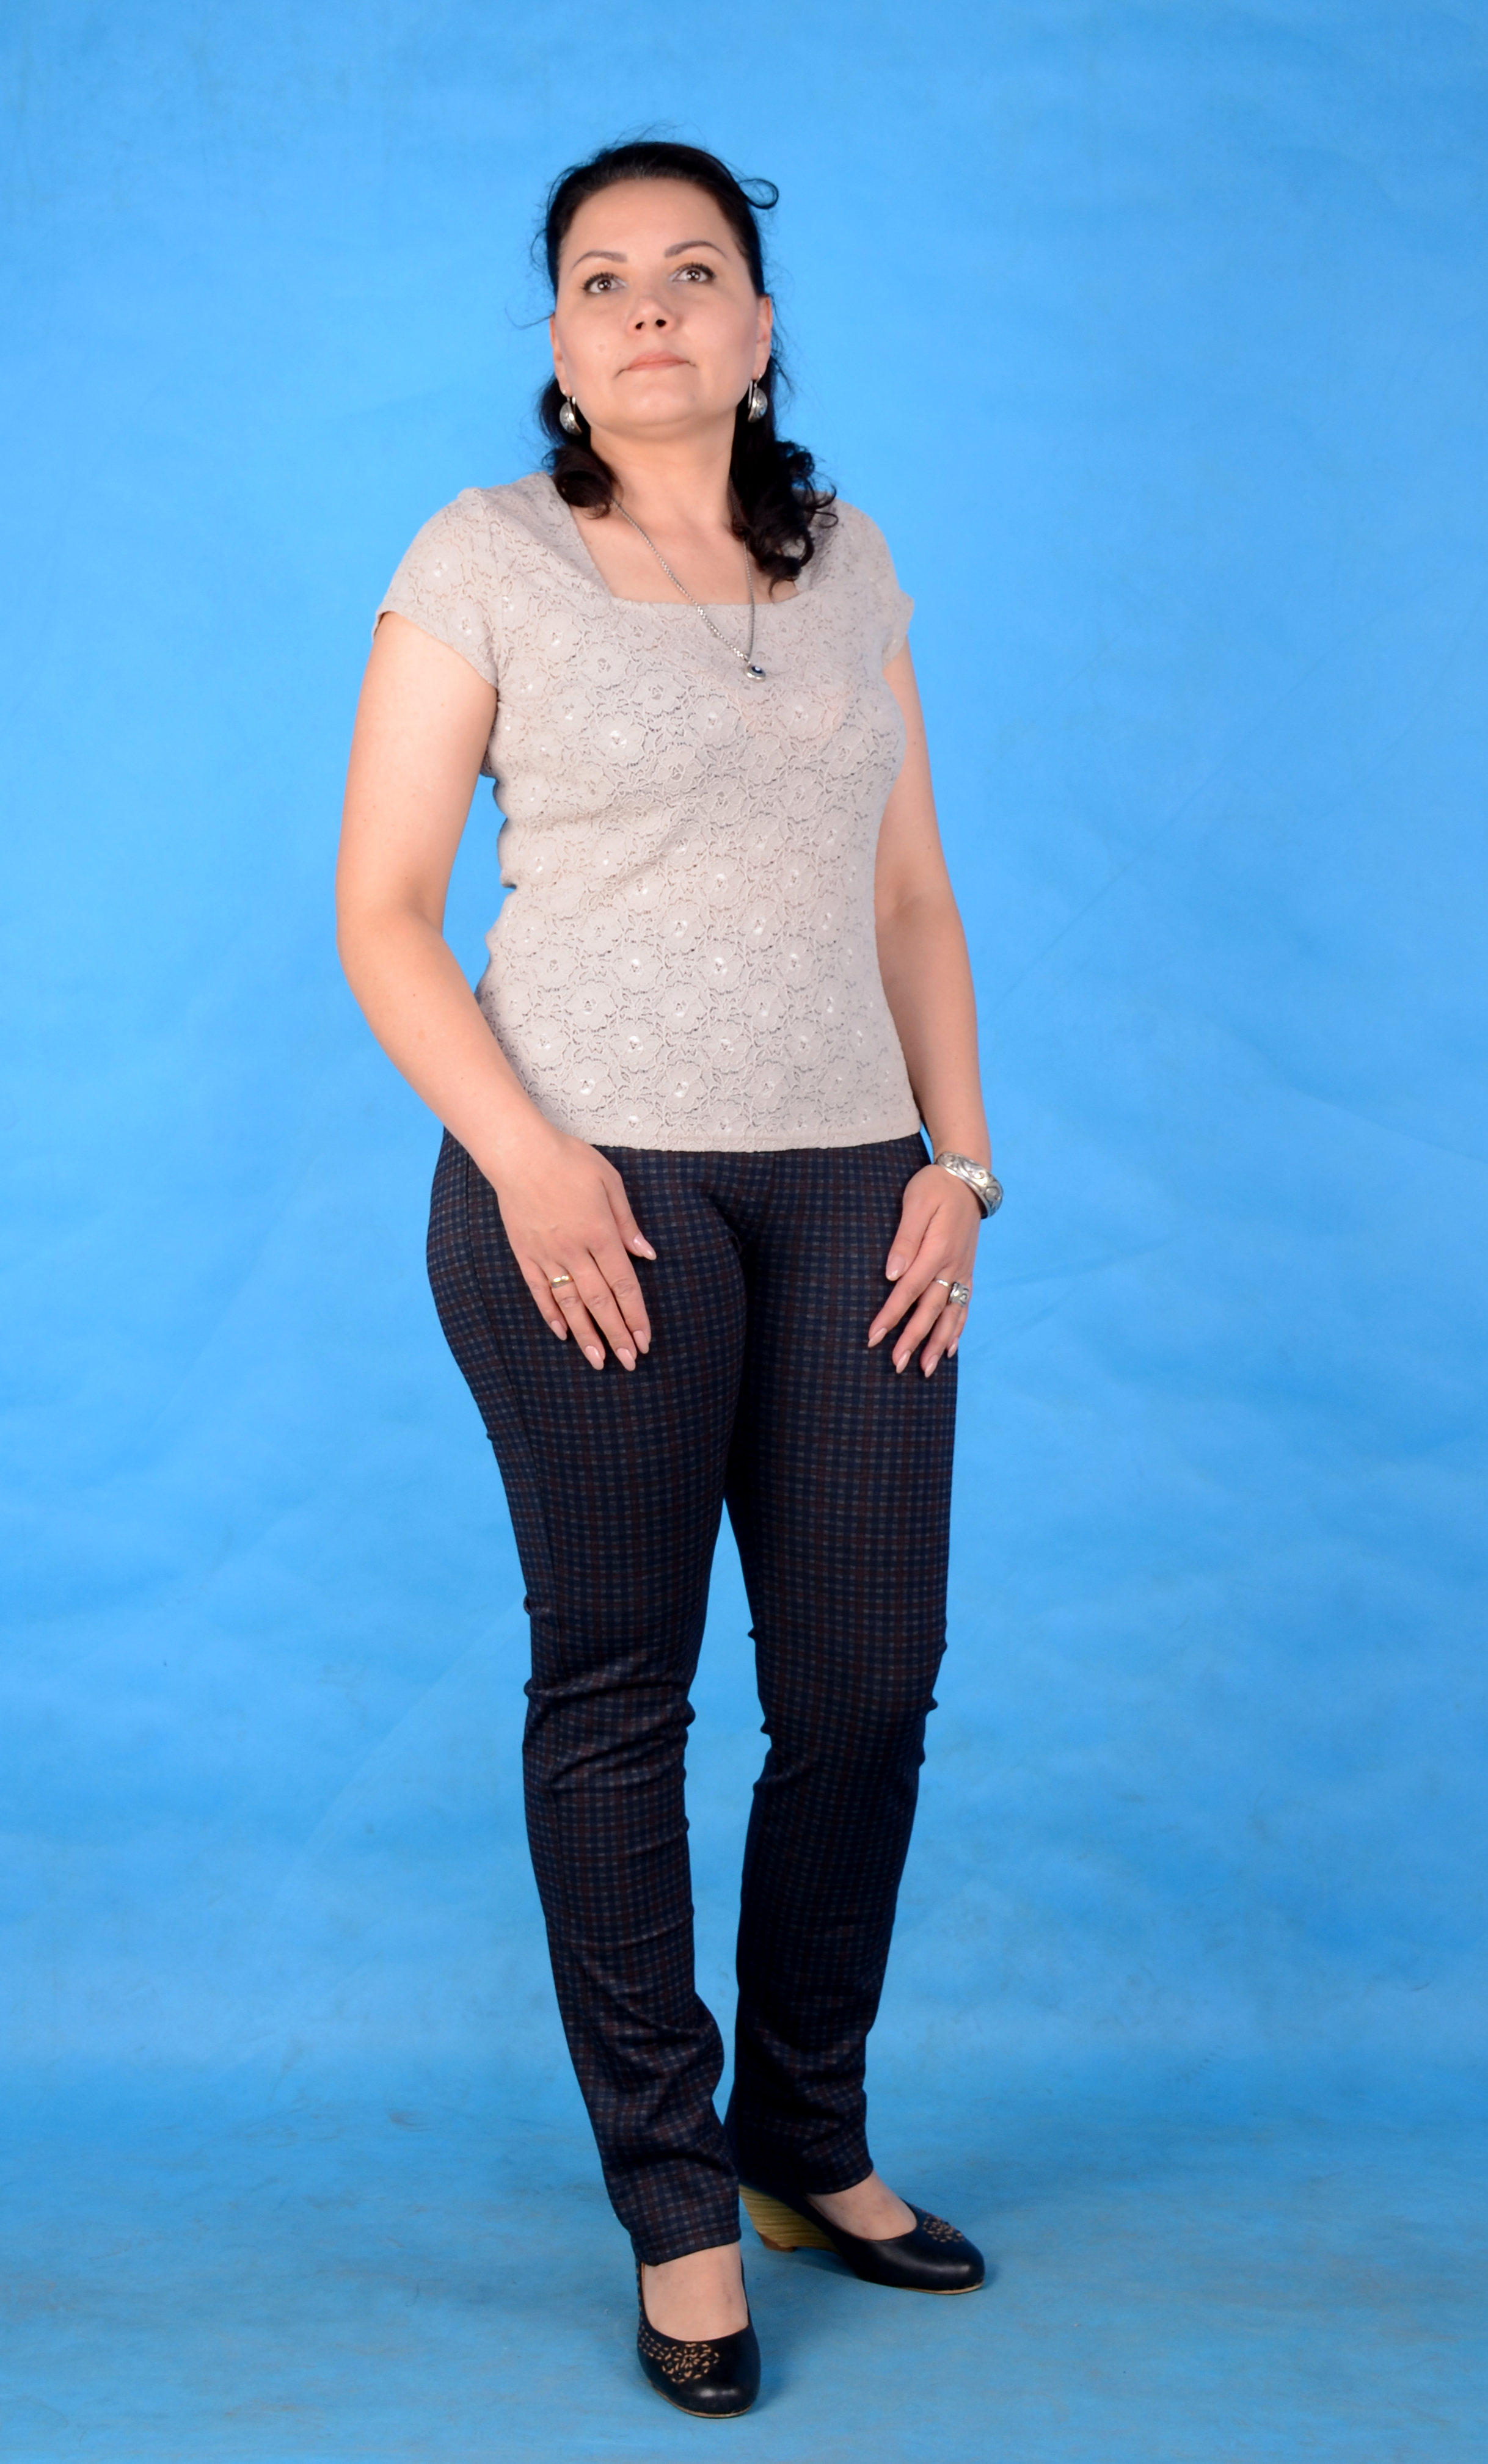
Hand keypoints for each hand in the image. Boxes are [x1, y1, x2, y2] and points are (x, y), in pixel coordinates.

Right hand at [486, 1124, 654, 1370]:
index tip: (645, 1341)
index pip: (624, 1285)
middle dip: (616, 1335)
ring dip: (586, 1335)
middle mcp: (575, 1251)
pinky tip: (562, 1333)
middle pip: (600, 1302)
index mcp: (600, 1234)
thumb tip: (646, 1255)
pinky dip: (551, 1314)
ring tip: (598, 1361)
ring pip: (570, 1304)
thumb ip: (627, 1223)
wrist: (519, 1152)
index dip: (636, 1316)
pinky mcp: (525, 1254)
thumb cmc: (569, 1160)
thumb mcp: (610, 1183)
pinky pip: (539, 1291)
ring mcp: (547, 1255)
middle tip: (629, 1363)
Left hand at [867, 1164, 980, 1375]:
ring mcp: (962, 1270)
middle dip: (913, 1340)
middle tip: (896, 1365)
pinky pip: (964, 1306)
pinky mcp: (967, 1270)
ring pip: (950, 1314)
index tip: (873, 1337)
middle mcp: (953, 1265)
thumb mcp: (915, 1203)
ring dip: (937, 1343)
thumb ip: (905, 1238)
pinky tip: (948, 1349)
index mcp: (937, 1250)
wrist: (968, 1177)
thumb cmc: (934, 1186)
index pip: (909, 1290)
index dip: (891, 1316)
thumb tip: (892, 1274)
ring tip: (924, 1369)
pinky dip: (957, 1329)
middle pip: (930, 1310)